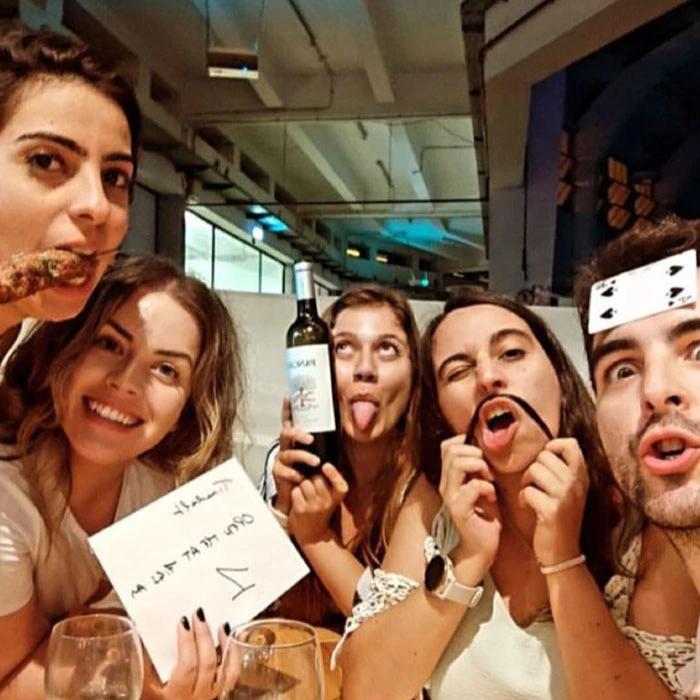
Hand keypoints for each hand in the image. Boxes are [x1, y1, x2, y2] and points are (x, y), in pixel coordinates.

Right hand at [142, 611, 231, 699]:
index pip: (187, 667)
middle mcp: (196, 696)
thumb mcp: (145, 684)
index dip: (187, 643)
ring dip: (224, 644)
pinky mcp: (220, 691)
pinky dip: (233, 654)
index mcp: (175, 694)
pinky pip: (233, 673)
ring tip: (220, 624)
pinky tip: (228, 637)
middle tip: (199, 615)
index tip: (183, 622)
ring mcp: (210, 695)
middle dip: (204, 636)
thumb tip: (141, 632)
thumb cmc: (154, 695)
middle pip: (206, 664)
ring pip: (226, 670)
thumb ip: (146, 662)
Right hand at [272, 396, 319, 513]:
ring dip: (303, 457)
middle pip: (286, 433)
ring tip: (316, 462)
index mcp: (295, 439)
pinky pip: (285, 471)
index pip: (290, 421)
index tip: (289, 396)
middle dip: (298, 434)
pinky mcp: (278, 473)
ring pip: (289, 454)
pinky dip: (295, 475)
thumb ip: (328, 441)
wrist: (300, 496)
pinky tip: (301, 478)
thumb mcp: (321, 454)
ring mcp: (281, 459)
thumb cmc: (311, 472)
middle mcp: (286, 446)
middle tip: (311, 439)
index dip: (288, 409)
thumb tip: (346, 424)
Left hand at [289, 463, 348, 544]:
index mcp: (337, 498)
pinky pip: (296, 491)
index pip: (339, 484)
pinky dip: (295, 493)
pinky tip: (299, 500)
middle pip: (317, 478)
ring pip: (305, 483)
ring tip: (306, 494)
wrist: (314, 535)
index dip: (333, 473)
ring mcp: (314, 506)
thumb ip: (332, 482)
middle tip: (313, 487)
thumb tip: (328, 462)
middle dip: (313, 478)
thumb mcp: (332, 498)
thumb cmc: (322, 510)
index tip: (326, 466)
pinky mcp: (301, 510)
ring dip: (303, 485)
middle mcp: (327, 502)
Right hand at [439, 436, 500, 578]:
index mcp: (449, 477)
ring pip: (457, 464)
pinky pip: (472, 486)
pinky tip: (492, 496)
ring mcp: (450, 497)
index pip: (447, 446)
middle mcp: (445, 484)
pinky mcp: (459, 510)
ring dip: (479, 466)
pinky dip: (486, 486)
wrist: (482, 547)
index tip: (483, 455)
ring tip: (490, 479)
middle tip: (488, 469)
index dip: (466, 442)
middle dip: (475, 453)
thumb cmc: (485, 515)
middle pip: (451, 451)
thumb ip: (478, 469)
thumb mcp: (482, 485)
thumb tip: (487, 448)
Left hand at [519, 438, 588, 566]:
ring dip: (526, 482)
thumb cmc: (560, 518)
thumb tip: (551, 446)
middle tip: (534, 484)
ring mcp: (565, 498)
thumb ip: (565, 470)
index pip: (571, 444)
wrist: (563, 553)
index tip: (545, 462)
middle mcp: (576, 485)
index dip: (553, 446)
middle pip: (545, 456)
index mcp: (582, 478)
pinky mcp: (551, 511)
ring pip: (535, 470)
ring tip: (530, 494)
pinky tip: (528, 506)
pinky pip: (527, 490)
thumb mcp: (570, 492)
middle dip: (534, 468)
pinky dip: (522, 498)